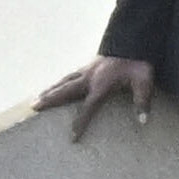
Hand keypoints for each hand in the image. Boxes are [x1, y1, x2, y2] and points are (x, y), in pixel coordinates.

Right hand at [45, 61, 159, 135]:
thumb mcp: (145, 80)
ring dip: (50, 91)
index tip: (72, 138)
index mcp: (102, 84)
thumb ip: (143, 100)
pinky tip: (52, 88)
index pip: (88, 107)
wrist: (135, 39)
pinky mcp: (88, 66)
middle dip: (50, 100)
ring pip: (64, 82)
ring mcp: (87, 70)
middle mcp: (90, 77)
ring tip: (35, 100)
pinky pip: (69, 76)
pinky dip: (58, 83)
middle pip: (66, 90)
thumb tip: (143, 121)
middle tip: (34, 107)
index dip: (80, 122)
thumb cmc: (139, 62)